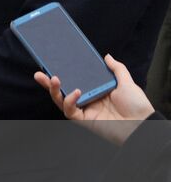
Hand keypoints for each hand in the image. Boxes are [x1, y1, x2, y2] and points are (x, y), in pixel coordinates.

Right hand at [35, 54, 154, 146]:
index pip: (75, 80)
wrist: (142, 125)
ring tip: (53, 79)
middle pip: (64, 90)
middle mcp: (88, 100)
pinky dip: (69, 101)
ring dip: (55, 90)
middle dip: (49, 83)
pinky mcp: (84, 120)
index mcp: (96, 90)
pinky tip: (75, 92)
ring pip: (62, 100)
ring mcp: (85, 110)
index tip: (53, 64)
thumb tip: (106, 56)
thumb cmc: (136, 105)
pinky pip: (70, 110)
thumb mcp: (127, 82)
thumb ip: (116, 69)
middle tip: (39, 74)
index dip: (64, 73)